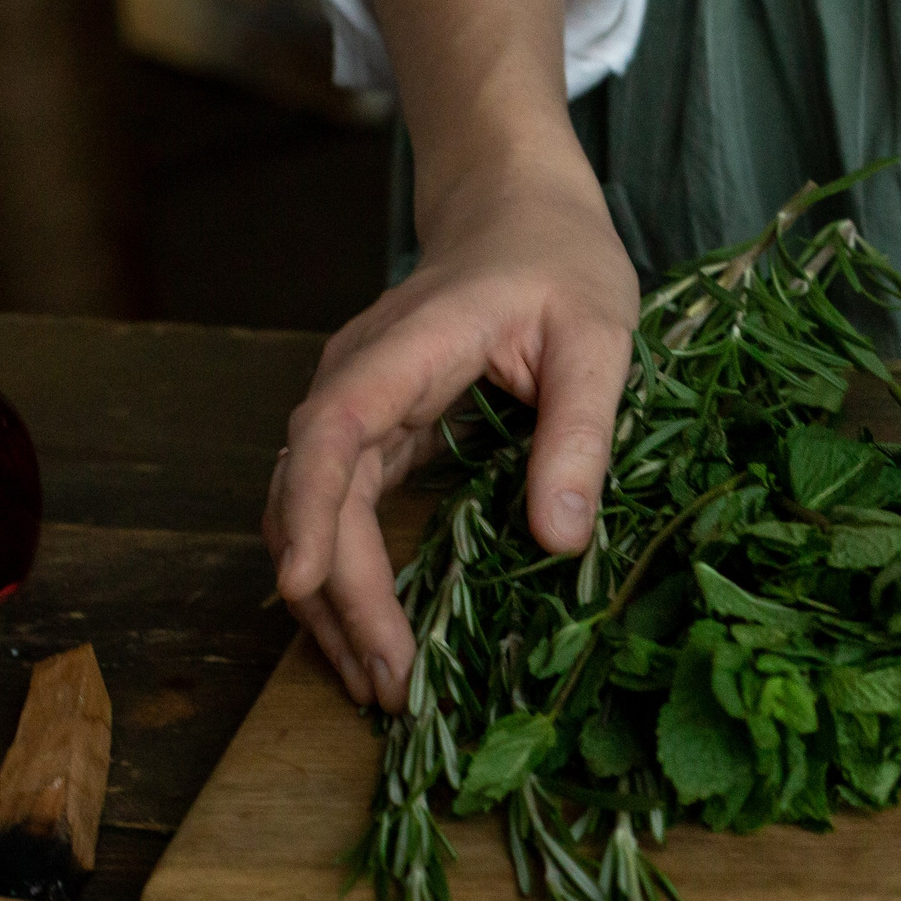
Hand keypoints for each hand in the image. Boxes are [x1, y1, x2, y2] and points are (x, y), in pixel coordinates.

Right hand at [264, 152, 638, 711]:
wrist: (519, 211)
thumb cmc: (560, 264)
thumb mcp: (598, 339)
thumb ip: (579, 434)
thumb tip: (560, 540)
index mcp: (406, 348)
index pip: (334, 429)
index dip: (311, 508)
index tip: (302, 585)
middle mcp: (356, 380)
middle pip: (313, 494)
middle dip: (338, 597)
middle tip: (388, 688)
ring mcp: (355, 408)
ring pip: (309, 513)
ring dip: (331, 602)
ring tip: (376, 686)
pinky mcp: (370, 434)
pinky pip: (335, 513)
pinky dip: (344, 578)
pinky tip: (371, 638)